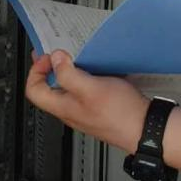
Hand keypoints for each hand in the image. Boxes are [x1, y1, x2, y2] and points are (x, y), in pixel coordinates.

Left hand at [25, 51, 150, 153]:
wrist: (145, 128)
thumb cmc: (120, 113)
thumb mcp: (90, 88)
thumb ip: (68, 74)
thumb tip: (55, 59)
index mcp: (63, 107)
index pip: (34, 91)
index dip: (35, 71)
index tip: (47, 57)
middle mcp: (71, 111)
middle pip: (49, 89)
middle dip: (49, 68)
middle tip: (55, 52)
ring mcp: (85, 110)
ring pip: (67, 89)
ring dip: (67, 71)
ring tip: (74, 56)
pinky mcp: (99, 108)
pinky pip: (84, 91)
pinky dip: (84, 76)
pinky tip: (94, 68)